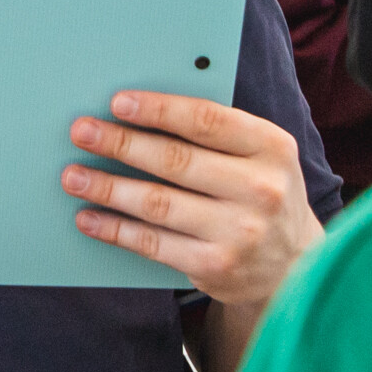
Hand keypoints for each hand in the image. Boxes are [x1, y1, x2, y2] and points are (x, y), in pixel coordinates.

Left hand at [63, 92, 323, 307]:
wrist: (297, 268)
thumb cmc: (264, 196)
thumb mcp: (263, 156)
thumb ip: (218, 135)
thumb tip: (140, 114)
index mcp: (272, 147)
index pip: (206, 120)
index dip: (158, 109)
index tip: (117, 102)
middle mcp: (260, 189)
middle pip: (175, 160)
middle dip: (120, 144)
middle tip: (81, 132)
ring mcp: (238, 232)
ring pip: (157, 203)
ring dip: (107, 187)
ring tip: (73, 176)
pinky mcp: (215, 267)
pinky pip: (152, 243)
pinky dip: (115, 229)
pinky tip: (89, 217)